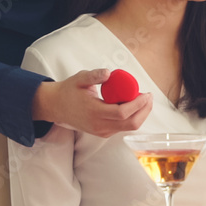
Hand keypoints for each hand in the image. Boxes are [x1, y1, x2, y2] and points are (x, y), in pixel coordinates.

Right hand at [33, 69, 152, 137]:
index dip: (138, 104)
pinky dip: (132, 118)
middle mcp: (99, 126)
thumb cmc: (68, 91)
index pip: (122, 113)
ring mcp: (101, 131)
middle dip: (144, 110)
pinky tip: (134, 106)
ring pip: (128, 127)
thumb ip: (94, 76)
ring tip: (144, 100)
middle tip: (149, 97)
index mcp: (94, 112)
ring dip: (140, 115)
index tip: (146, 93)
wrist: (56, 107)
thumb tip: (109, 72)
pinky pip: (122, 127)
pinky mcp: (103, 133)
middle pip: (130, 124)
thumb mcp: (79, 79)